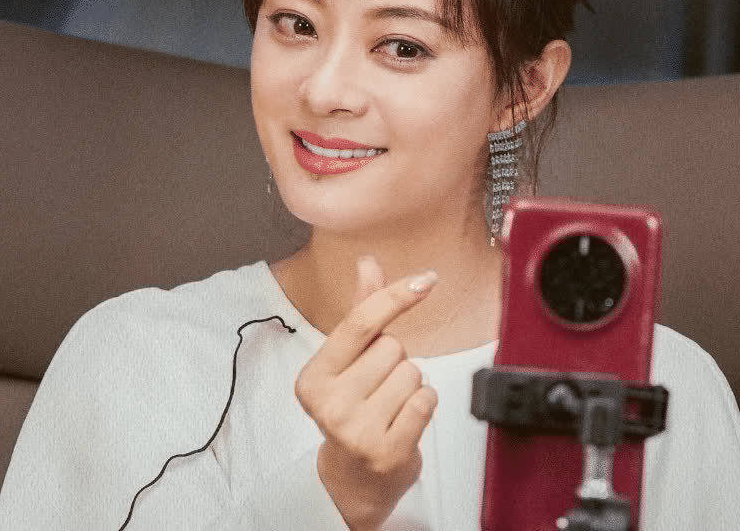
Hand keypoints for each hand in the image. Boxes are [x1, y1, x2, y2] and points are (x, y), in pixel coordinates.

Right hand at [294, 256, 439, 530]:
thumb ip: (361, 311)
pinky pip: (427, 400)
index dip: (395, 296)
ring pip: (413, 372)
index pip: (360, 322)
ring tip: (390, 406)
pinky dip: (424, 404)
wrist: (355, 477)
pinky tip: (404, 420)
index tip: (427, 279)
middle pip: (392, 348)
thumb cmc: (354, 407)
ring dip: (411, 384)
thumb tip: (368, 261)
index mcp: (312, 377)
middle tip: (378, 387)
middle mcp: (328, 404)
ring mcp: (356, 431)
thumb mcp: (349, 361)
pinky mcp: (386, 451)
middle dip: (395, 361)